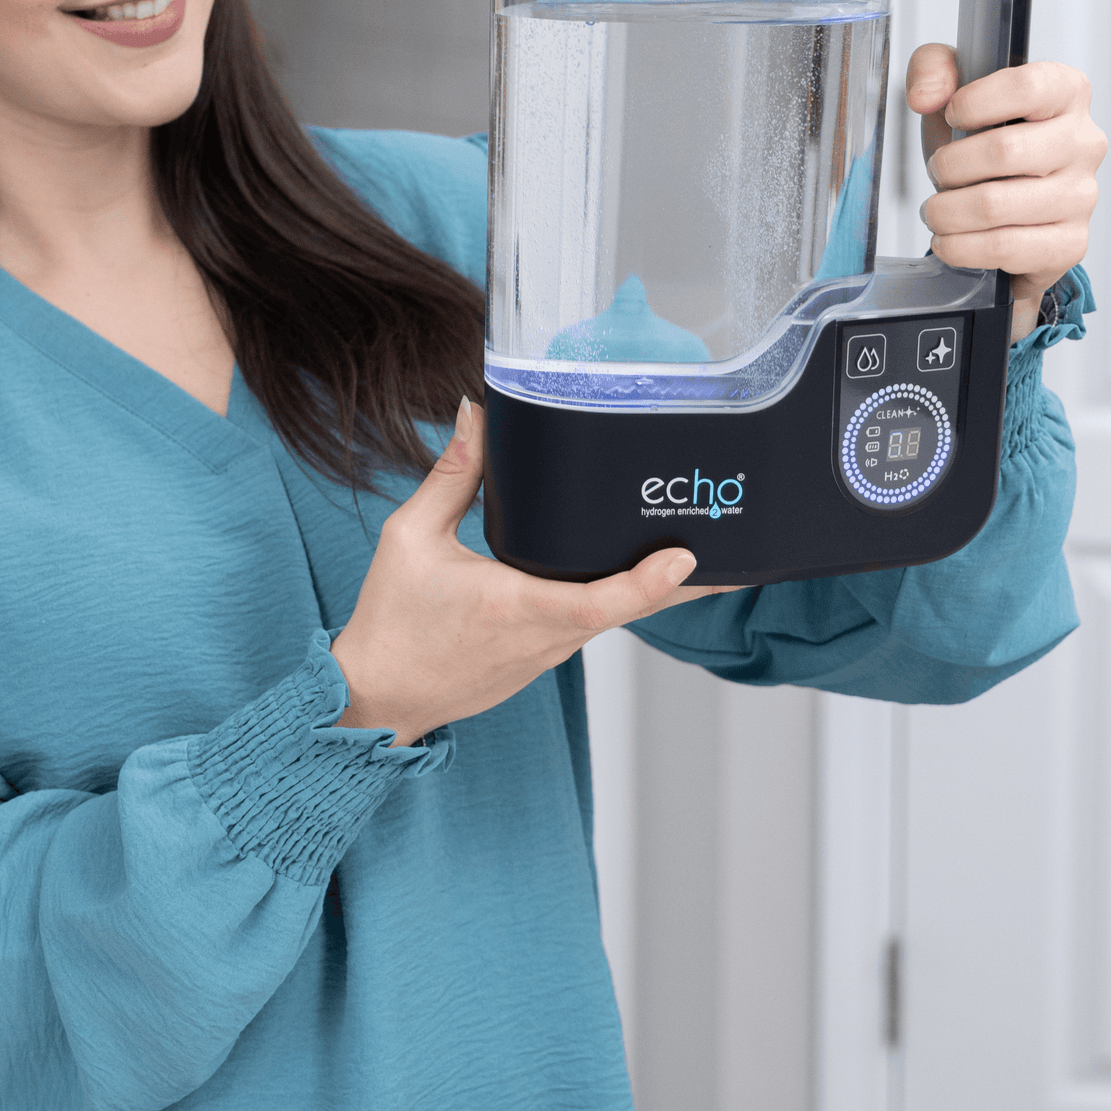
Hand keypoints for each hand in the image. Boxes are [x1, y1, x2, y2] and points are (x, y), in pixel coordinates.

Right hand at [330, 400, 730, 745]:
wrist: (378, 696)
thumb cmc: (391, 619)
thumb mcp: (411, 537)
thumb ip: (452, 474)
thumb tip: (476, 414)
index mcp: (516, 606)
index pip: (600, 600)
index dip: (648, 581)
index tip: (685, 557)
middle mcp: (544, 636)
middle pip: (631, 608)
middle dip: (685, 581)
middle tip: (733, 546)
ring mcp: (547, 654)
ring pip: (616, 618)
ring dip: (657, 590)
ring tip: (700, 549)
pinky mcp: (541, 660)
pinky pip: (593, 626)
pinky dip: (623, 600)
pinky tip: (639, 575)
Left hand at [907, 45, 1106, 342]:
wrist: (995, 202)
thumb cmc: (980, 139)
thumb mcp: (951, 90)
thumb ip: (932, 68)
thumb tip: (925, 97)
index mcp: (1065, 92)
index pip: (1027, 86)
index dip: (976, 102)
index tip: (952, 115)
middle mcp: (1084, 142)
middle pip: (1004, 151)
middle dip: (949, 166)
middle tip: (938, 173)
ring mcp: (1083, 196)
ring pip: (996, 205)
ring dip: (946, 211)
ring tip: (937, 210)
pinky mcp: (1070, 242)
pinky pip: (1005, 248)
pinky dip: (962, 247)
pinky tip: (951, 239)